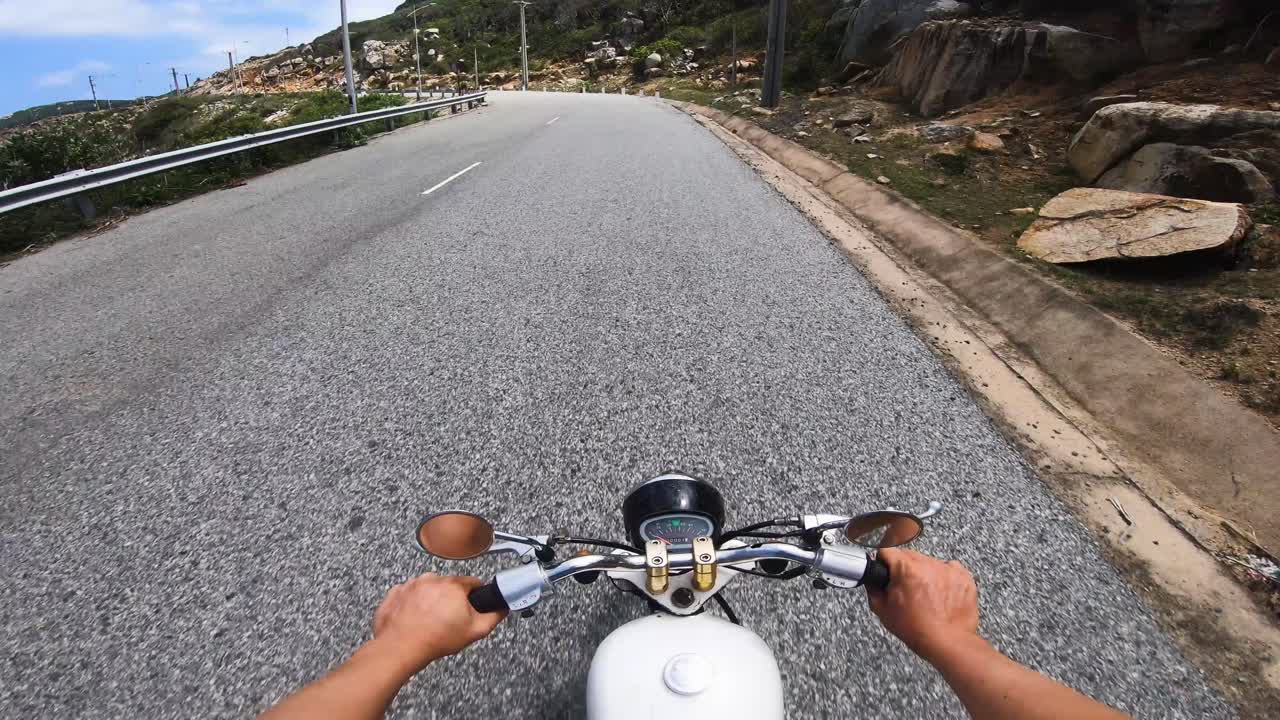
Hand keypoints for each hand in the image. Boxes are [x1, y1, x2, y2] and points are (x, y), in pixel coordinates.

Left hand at [371, 574, 505, 672]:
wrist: (401, 647)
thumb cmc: (435, 639)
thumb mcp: (475, 631)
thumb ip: (494, 616)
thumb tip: (502, 608)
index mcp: (453, 584)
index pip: (472, 583)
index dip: (474, 597)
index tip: (468, 609)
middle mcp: (432, 578)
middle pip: (449, 585)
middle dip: (450, 599)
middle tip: (448, 620)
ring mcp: (412, 584)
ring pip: (428, 588)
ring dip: (430, 600)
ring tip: (429, 621)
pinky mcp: (396, 592)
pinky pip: (409, 594)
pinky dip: (412, 603)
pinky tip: (414, 618)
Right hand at [867, 549, 978, 662]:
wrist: (946, 642)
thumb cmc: (915, 629)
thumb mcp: (882, 610)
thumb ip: (873, 589)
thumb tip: (872, 578)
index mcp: (906, 568)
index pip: (888, 551)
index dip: (884, 563)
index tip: (887, 572)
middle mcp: (928, 564)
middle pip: (909, 555)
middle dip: (905, 569)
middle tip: (907, 590)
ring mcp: (948, 569)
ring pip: (929, 562)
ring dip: (925, 573)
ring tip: (927, 595)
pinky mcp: (964, 577)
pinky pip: (949, 569)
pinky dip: (944, 578)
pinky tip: (941, 595)